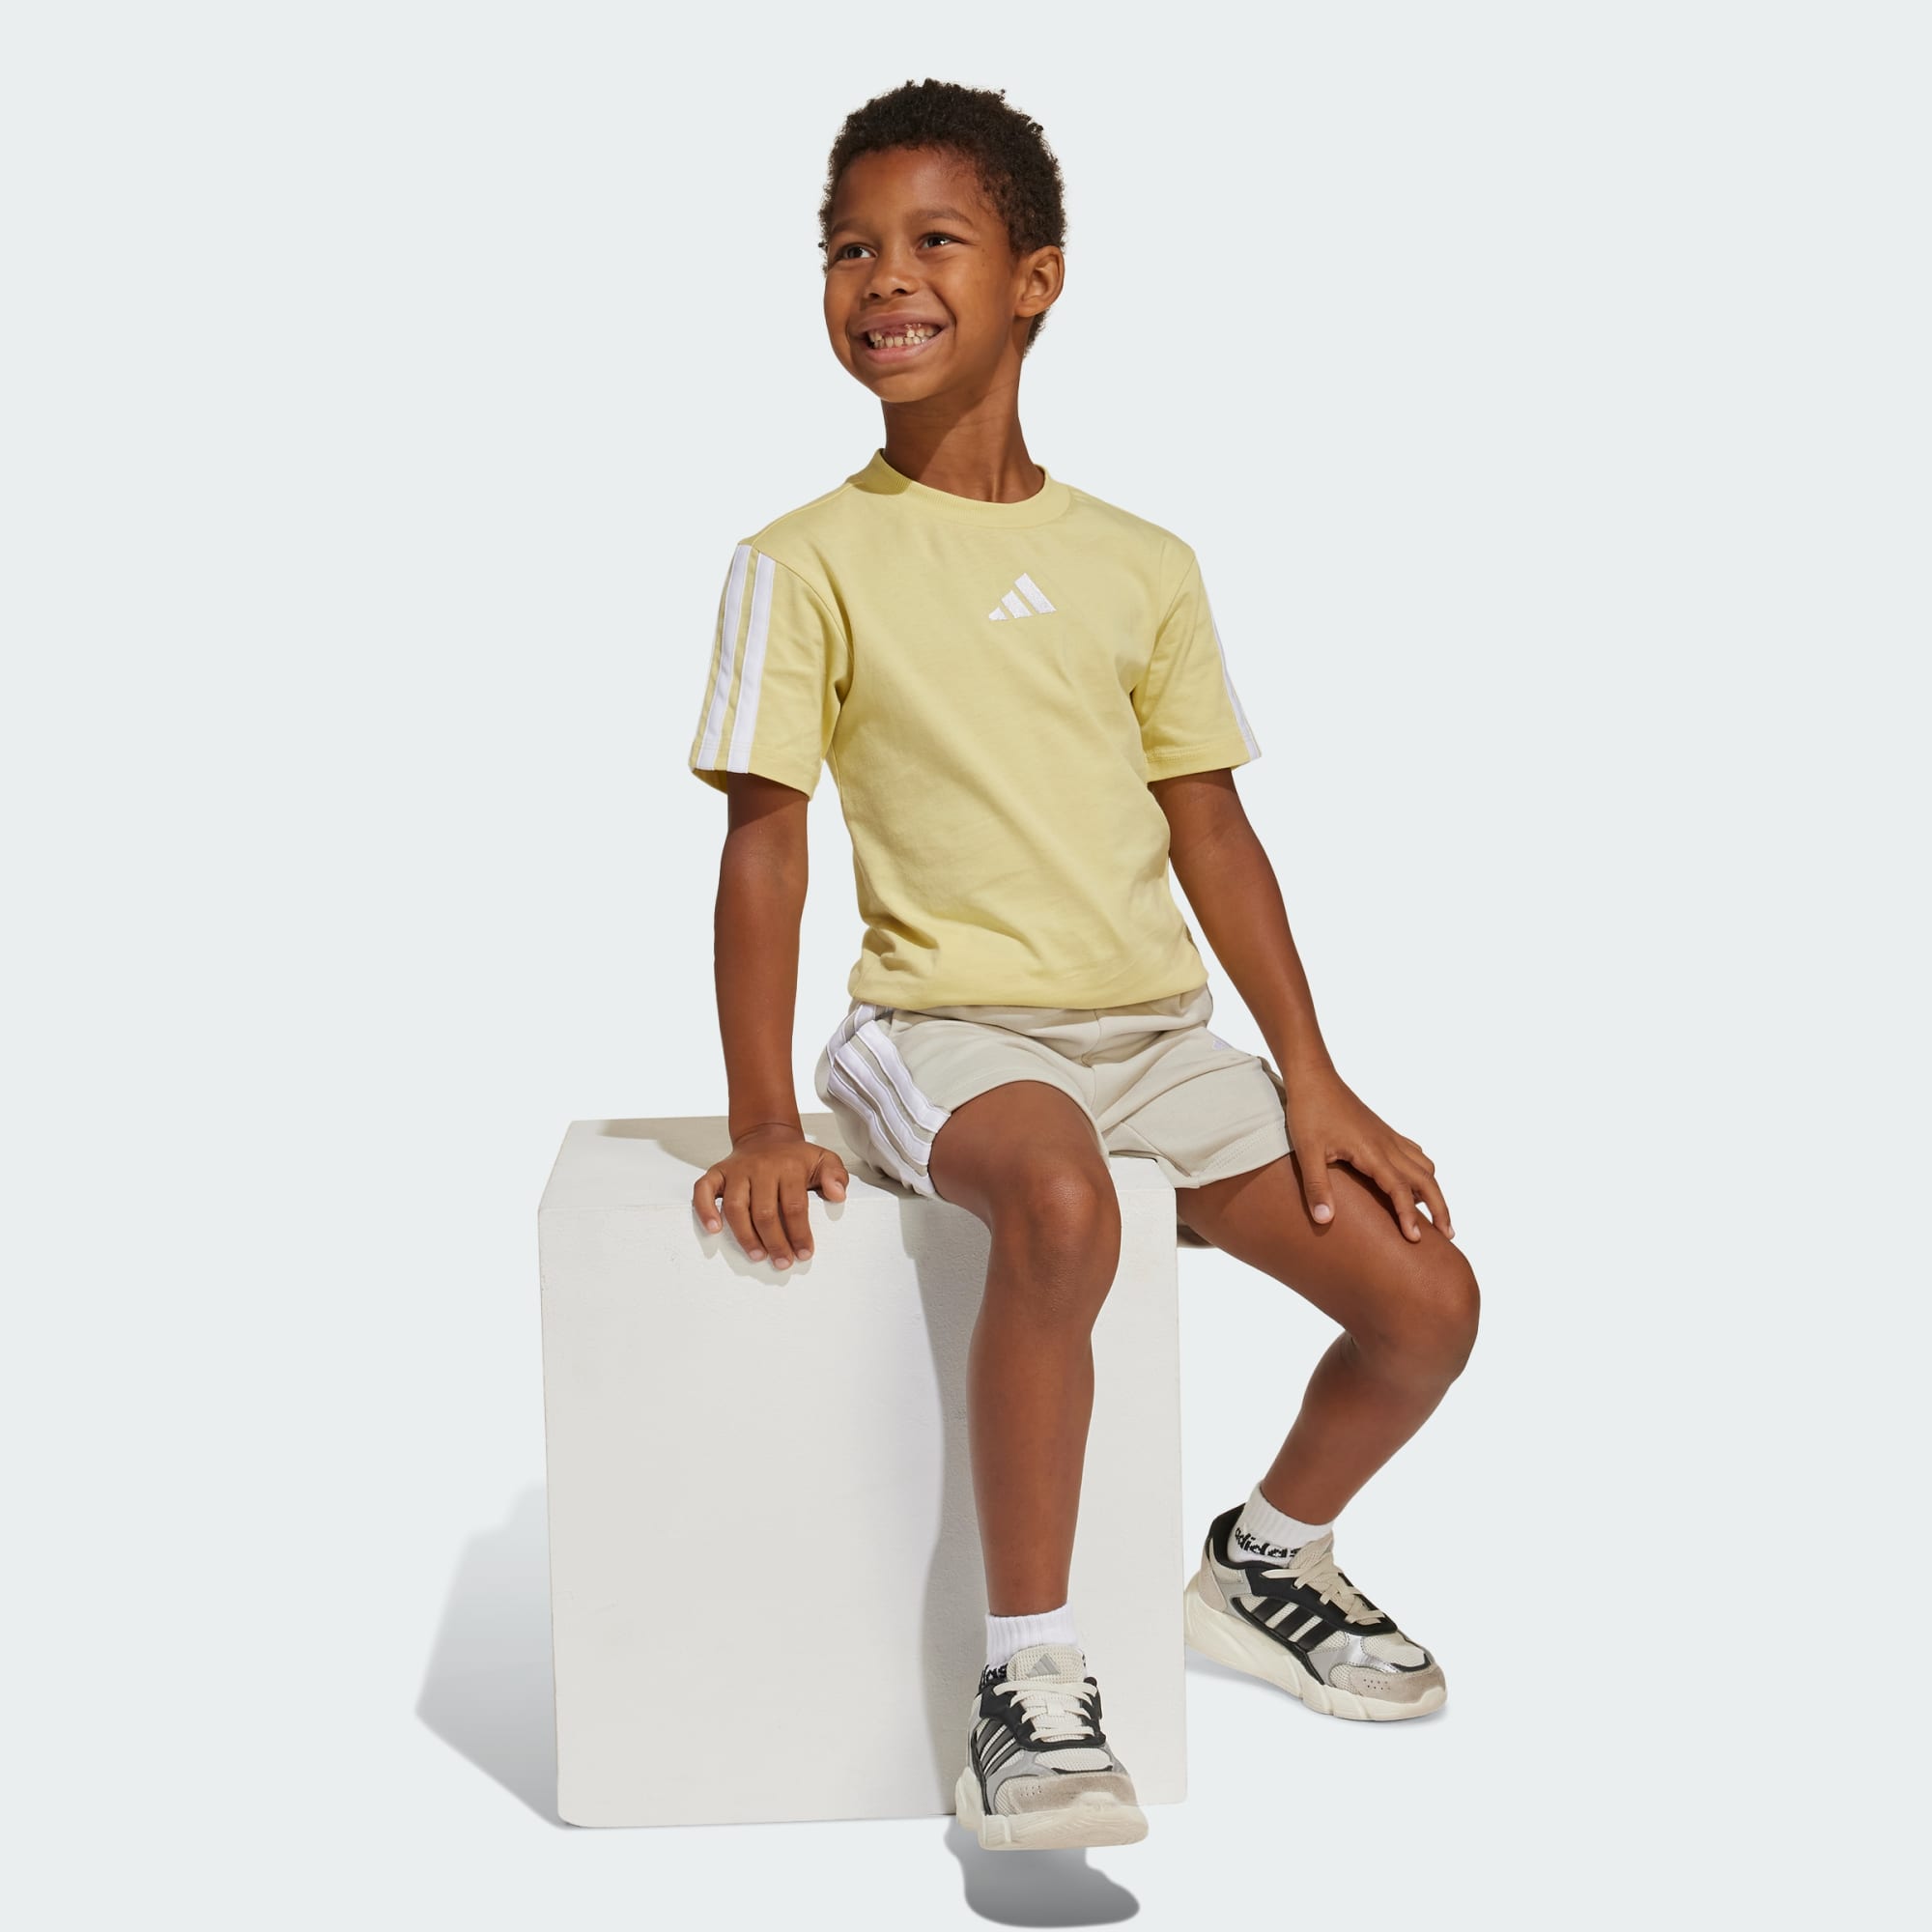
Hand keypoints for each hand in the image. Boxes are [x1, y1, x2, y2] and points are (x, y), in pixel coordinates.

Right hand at [692, 1123, 849, 1267]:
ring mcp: (737, 1170)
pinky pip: (704, 1189)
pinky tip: (713, 1229)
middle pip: (764, 1211)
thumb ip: (835, 1175)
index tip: (804, 1254)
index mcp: (789, 1167)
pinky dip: (704, 1209)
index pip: (794, 1205)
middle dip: (774, 1242)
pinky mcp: (718, 1172)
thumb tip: (838, 1194)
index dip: (800, 1233)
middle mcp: (761, 1167)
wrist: (767, 1135)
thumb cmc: (795, 1157)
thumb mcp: (823, 1159)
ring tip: (757, 1255)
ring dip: (745, 1235)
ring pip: (736, 1206)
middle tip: (782, 1262)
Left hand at [1282, 1069, 1453, 1242]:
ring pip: (1424, 1166)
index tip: (1415, 1239)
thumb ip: (1317, 1186)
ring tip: (1433, 1215)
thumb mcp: (1307, 1152)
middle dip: (1440, 1207)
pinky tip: (1413, 1183)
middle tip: (1447, 1235)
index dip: (1408, 1215)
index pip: (1400, 1189)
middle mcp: (1388, 1145)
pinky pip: (1414, 1153)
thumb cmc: (1309, 1112)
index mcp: (1372, 1152)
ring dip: (1433, 1190)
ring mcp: (1388, 1137)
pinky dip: (1422, 1172)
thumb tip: (1324, 1221)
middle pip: (1427, 1179)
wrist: (1314, 1077)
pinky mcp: (1384, 1132)